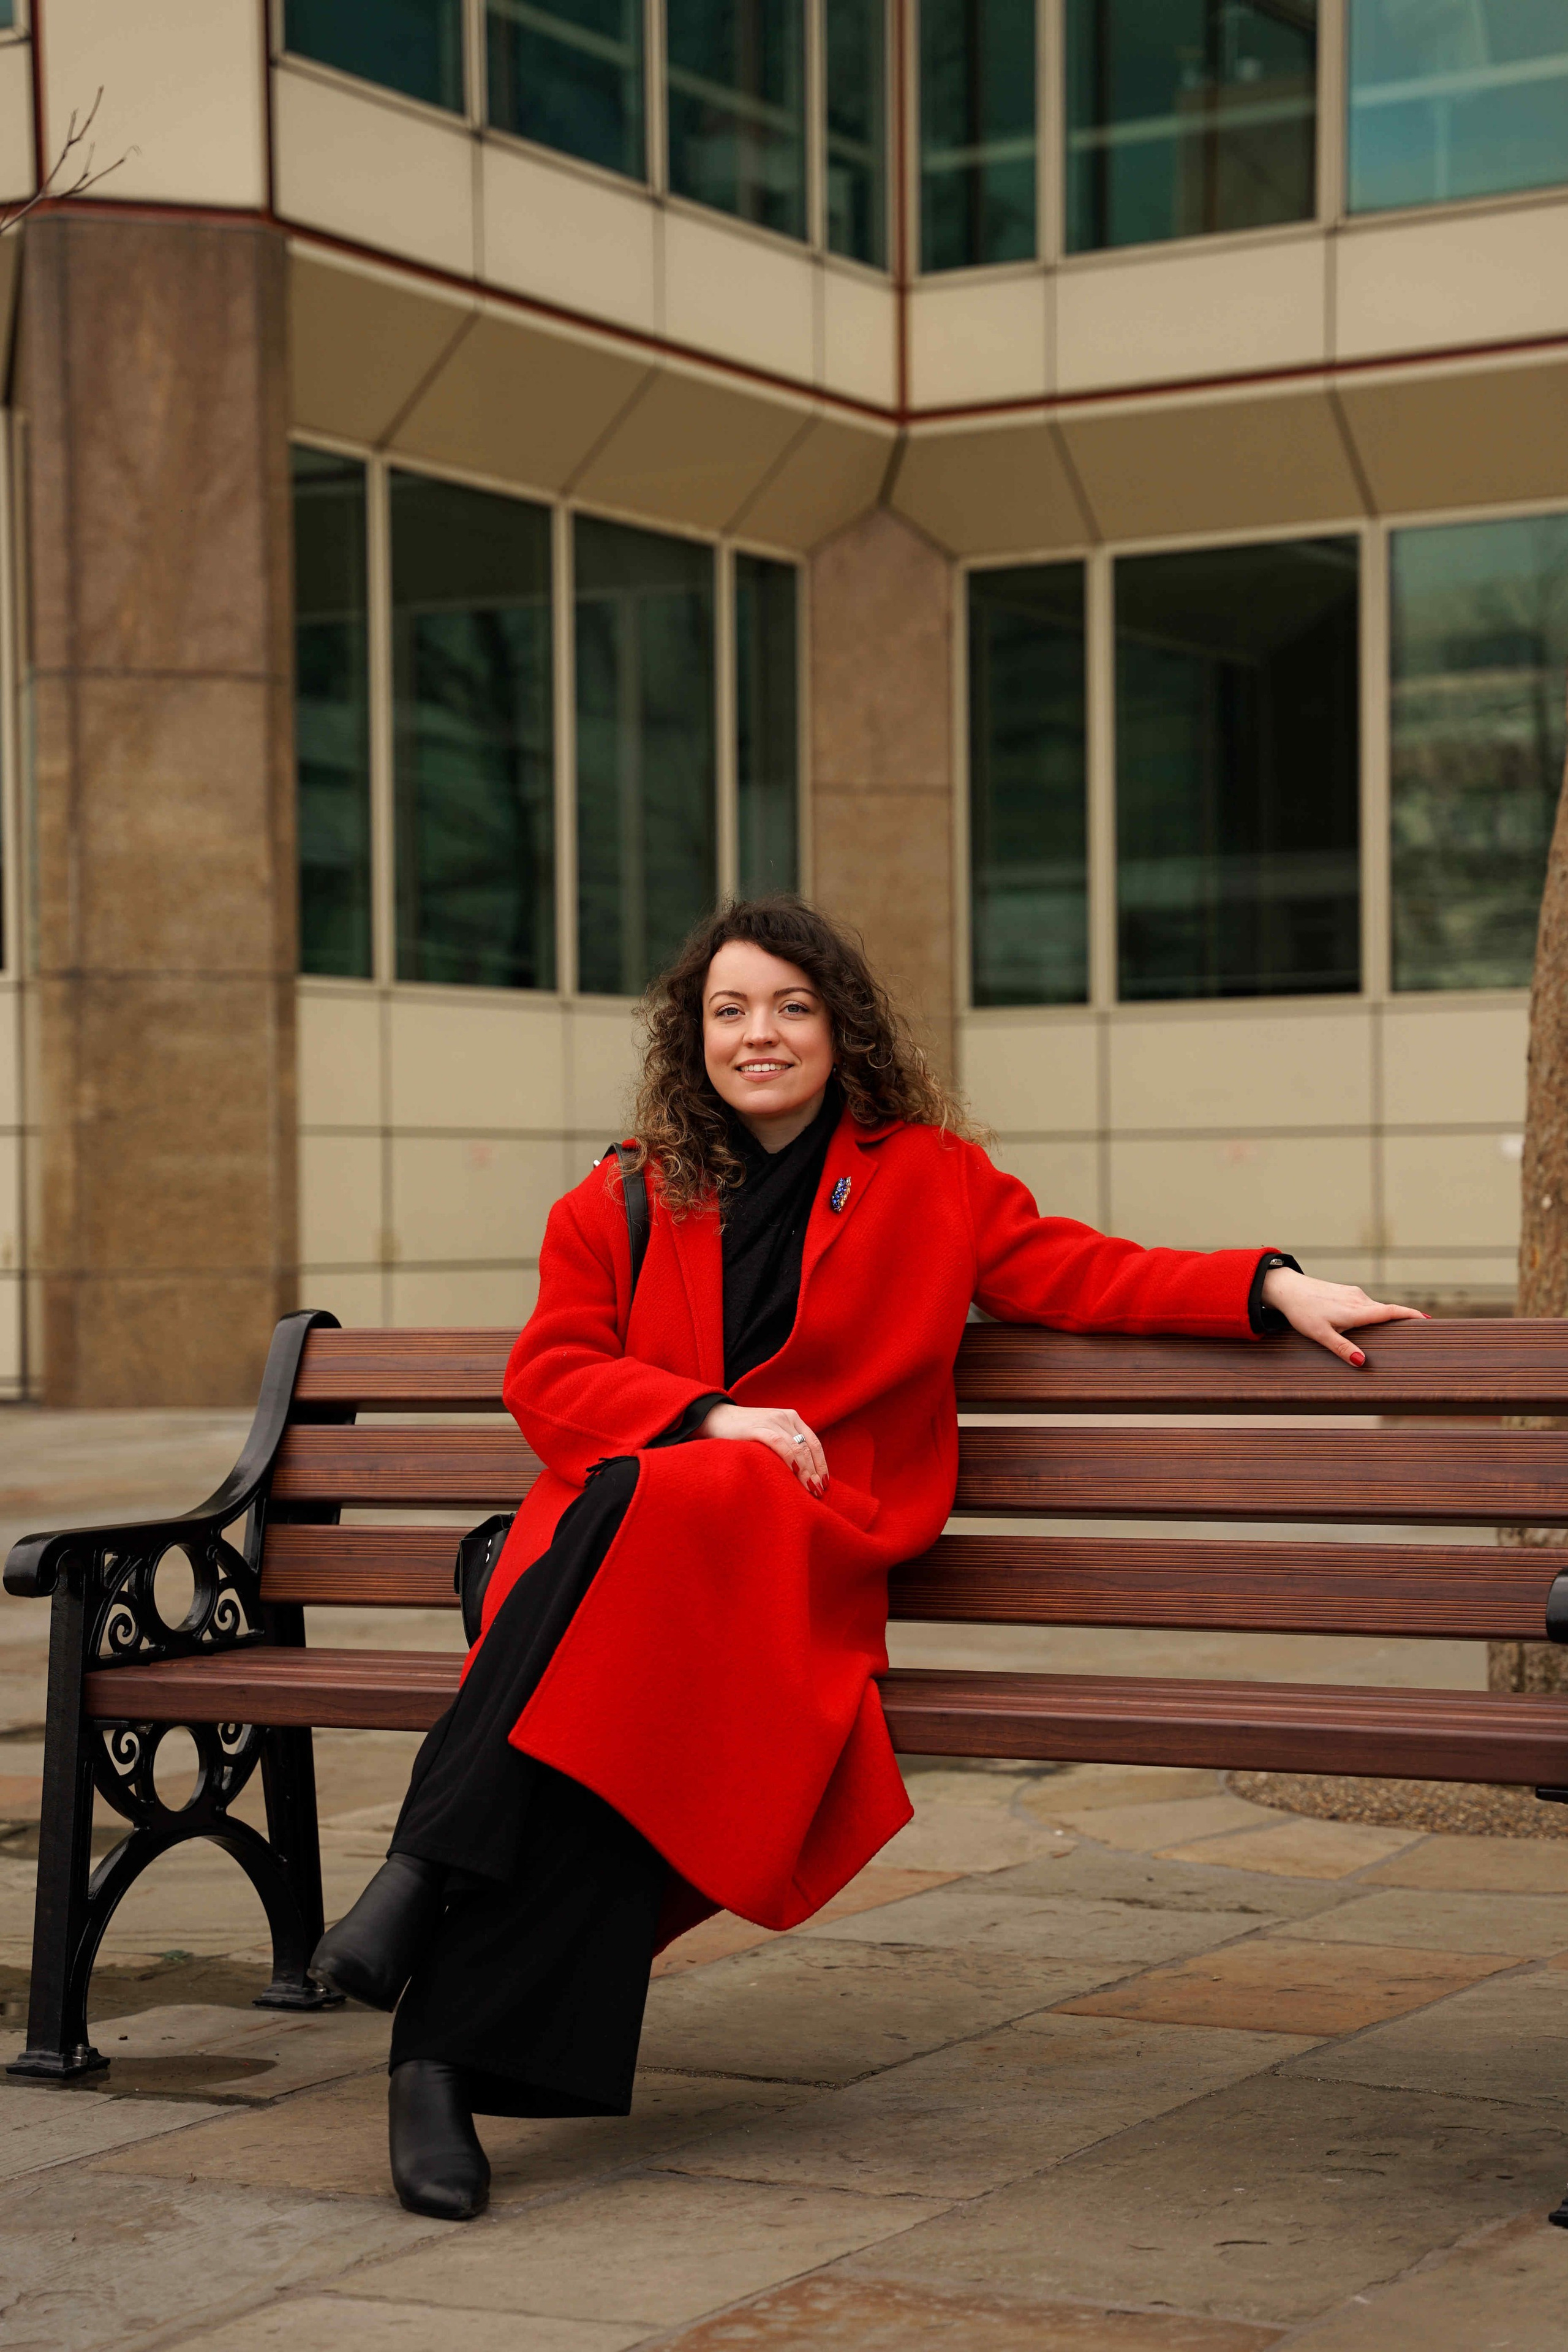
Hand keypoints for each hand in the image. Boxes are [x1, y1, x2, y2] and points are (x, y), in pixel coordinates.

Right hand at [698, 1402, 827, 1494]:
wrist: (714, 1417)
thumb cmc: (742, 1433)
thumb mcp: (769, 1433)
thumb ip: (784, 1445)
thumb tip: (801, 1473)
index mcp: (791, 1418)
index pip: (814, 1443)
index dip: (821, 1464)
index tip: (824, 1483)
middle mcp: (785, 1417)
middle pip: (807, 1447)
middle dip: (815, 1471)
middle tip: (818, 1492)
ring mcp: (772, 1421)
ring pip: (797, 1447)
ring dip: (805, 1470)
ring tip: (809, 1489)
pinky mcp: (758, 1428)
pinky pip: (779, 1443)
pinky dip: (790, 1458)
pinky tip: (795, 1472)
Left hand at [1260, 1267, 1426, 1368]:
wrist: (1287, 1289)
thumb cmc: (1303, 1313)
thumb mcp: (1321, 1334)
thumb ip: (1342, 1348)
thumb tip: (1362, 1362)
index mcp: (1356, 1310)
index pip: (1391, 1312)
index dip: (1410, 1315)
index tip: (1427, 1319)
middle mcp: (1359, 1299)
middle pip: (1386, 1311)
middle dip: (1402, 1319)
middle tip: (1418, 1331)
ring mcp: (1353, 1294)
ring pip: (1375, 1307)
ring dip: (1384, 1317)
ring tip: (1396, 1330)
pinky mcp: (1346, 1292)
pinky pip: (1365, 1304)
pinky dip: (1372, 1313)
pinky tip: (1368, 1322)